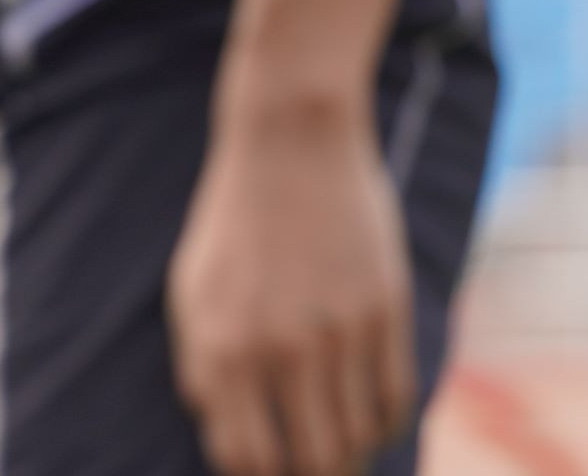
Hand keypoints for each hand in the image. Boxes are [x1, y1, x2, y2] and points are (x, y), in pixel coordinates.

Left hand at [169, 101, 417, 475]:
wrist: (293, 144)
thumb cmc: (235, 224)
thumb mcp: (192, 297)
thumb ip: (204, 373)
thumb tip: (234, 439)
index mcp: (221, 351)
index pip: (245, 459)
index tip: (272, 473)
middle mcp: (280, 350)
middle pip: (308, 461)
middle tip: (314, 470)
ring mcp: (339, 330)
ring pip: (355, 437)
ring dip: (350, 457)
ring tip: (343, 452)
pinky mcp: (386, 307)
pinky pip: (395, 396)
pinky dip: (386, 424)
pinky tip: (373, 422)